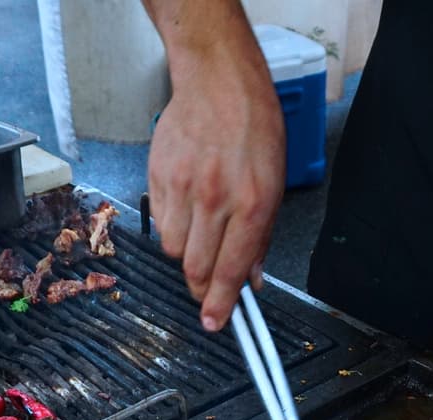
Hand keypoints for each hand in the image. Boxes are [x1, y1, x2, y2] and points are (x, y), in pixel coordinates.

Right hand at [147, 38, 284, 330]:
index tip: (214, 324)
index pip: (231, 269)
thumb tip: (251, 278)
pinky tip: (187, 209)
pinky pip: (160, 222)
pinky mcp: (158, 175)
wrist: (219, 83)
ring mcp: (183, 186)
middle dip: (202, 287)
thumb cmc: (255, 129)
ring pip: (174, 249)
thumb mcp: (274, 185)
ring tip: (202, 235)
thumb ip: (260, 237)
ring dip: (187, 255)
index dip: (221, 304)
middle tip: (208, 288)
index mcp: (251, 203)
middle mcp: (215, 198)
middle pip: (196, 267)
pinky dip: (173, 227)